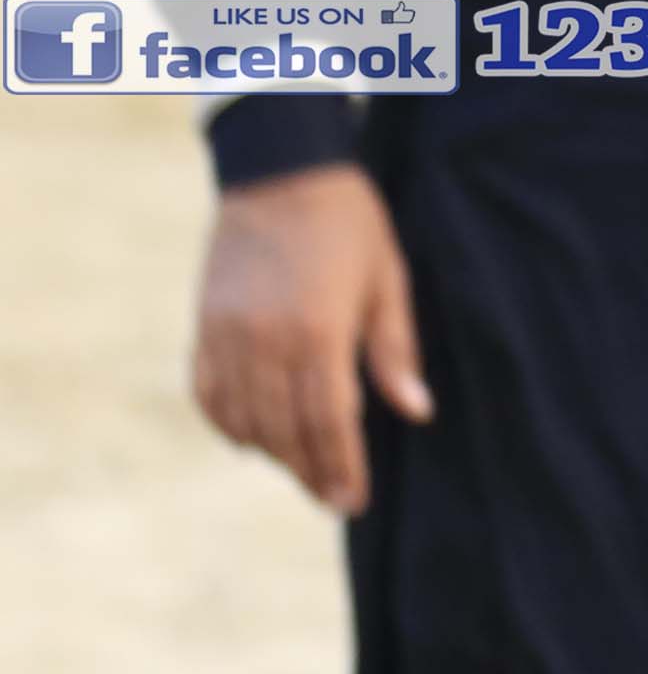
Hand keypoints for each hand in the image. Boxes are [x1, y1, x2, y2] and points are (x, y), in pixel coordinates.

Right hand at [192, 163, 429, 516]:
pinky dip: (226, 423)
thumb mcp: (388, 280)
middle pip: (285, 428)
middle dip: (310, 470)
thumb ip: (395, 350)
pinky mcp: (204, 325)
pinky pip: (207, 391)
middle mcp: (266, 342)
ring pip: (244, 417)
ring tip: (300, 474)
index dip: (342, 466)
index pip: (330, 421)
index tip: (351, 500)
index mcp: (319, 333)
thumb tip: (416, 412)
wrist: (281, 173)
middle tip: (332, 500)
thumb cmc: (349, 225)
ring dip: (271, 453)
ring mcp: (227, 335)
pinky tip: (248, 442)